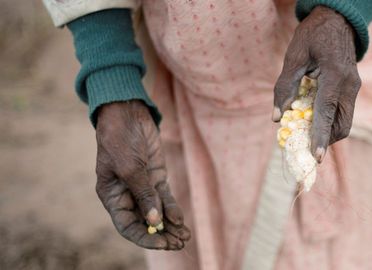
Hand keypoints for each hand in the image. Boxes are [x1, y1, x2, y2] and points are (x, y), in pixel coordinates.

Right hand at [95, 100, 189, 249]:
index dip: (144, 238)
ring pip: (158, 212)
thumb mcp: (130, 168)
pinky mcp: (156, 176)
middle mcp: (127, 195)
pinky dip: (173, 209)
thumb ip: (143, 195)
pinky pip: (166, 198)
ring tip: (185, 238)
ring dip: (171, 226)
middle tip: (179, 244)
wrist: (128, 113)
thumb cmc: (120, 139)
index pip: (127, 226)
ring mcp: (143, 186)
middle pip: (145, 222)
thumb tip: (155, 221)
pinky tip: (181, 220)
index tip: (162, 245)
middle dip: (162, 235)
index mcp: (112, 197)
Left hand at [272, 6, 361, 161]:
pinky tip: (312, 119)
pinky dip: (329, 121)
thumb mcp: (293, 56)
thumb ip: (284, 87)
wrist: (337, 19)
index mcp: (335, 75)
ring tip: (305, 133)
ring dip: (326, 132)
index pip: (327, 112)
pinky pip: (343, 113)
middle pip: (342, 125)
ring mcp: (354, 87)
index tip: (315, 157)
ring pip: (344, 122)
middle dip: (324, 140)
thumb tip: (276, 118)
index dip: (320, 137)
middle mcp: (350, 85)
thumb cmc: (312, 35)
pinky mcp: (352, 89)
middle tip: (303, 146)